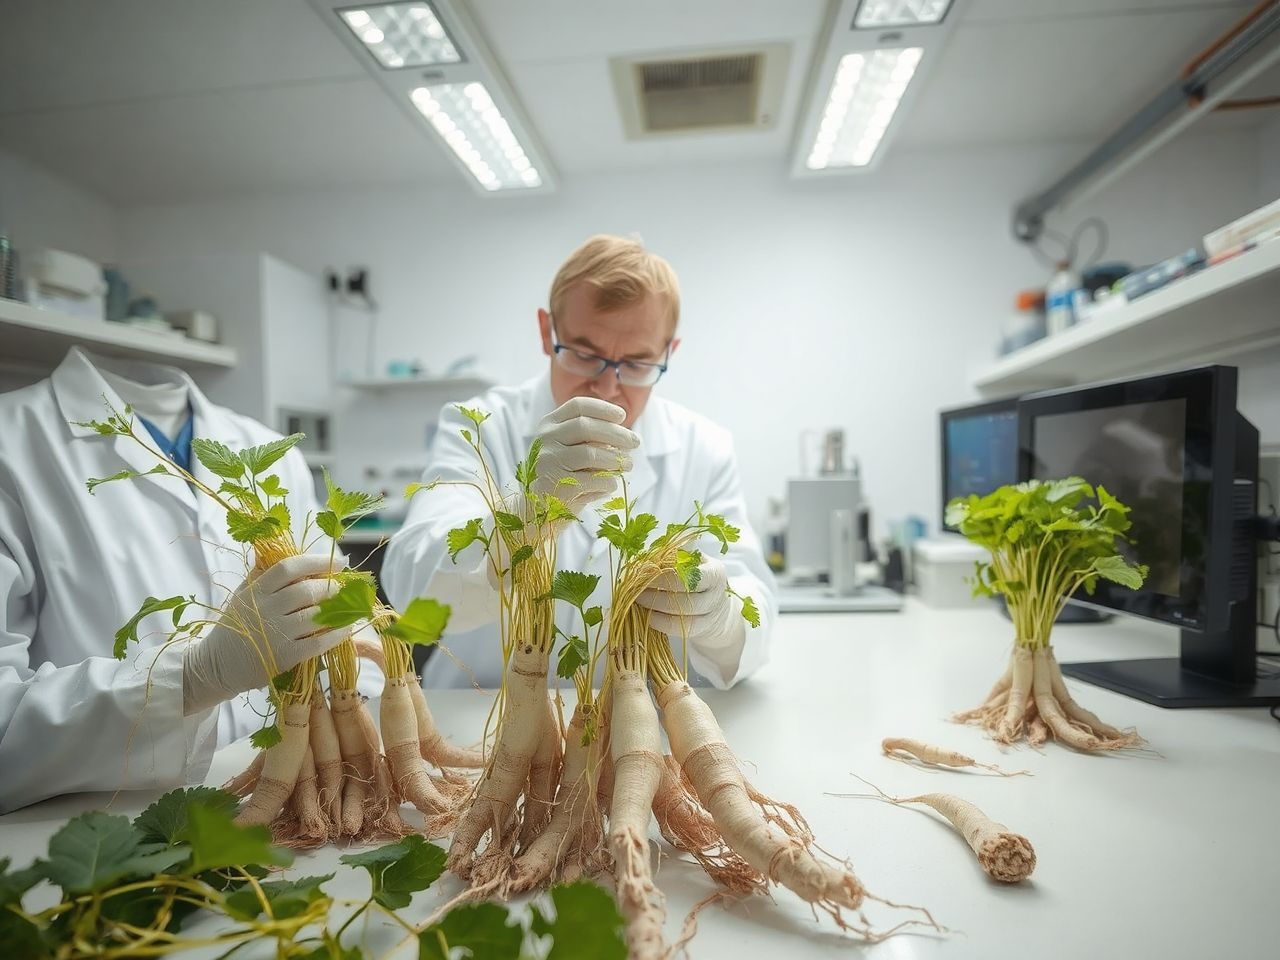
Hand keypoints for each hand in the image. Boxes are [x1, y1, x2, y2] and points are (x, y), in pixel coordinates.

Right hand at [183, 553, 349, 714]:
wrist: (218, 665)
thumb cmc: (236, 626)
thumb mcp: (243, 594)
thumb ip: (262, 574)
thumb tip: (282, 547)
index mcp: (256, 590)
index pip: (288, 568)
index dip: (316, 561)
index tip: (340, 561)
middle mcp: (265, 609)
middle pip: (306, 590)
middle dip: (331, 587)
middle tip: (342, 589)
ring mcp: (275, 633)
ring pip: (315, 615)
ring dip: (337, 609)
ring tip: (348, 606)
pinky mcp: (284, 656)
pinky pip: (318, 642)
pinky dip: (337, 634)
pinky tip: (347, 628)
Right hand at [530, 397, 638, 513]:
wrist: (539, 508)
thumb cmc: (562, 474)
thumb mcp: (571, 449)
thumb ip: (591, 438)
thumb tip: (625, 436)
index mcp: (548, 425)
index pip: (577, 407)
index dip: (603, 409)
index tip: (623, 416)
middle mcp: (545, 440)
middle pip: (585, 427)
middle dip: (616, 433)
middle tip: (635, 442)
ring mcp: (549, 462)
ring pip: (591, 454)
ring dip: (616, 460)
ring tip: (627, 465)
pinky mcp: (558, 486)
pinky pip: (594, 480)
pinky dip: (609, 482)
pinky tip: (610, 485)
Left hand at [636, 556, 743, 654]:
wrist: (718, 609)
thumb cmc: (699, 581)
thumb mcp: (694, 564)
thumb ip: (674, 559)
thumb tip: (643, 557)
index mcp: (715, 573)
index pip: (689, 574)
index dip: (663, 575)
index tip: (643, 571)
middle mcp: (716, 595)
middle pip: (683, 596)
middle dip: (655, 592)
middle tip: (635, 587)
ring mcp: (710, 615)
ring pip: (680, 615)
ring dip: (655, 608)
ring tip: (637, 600)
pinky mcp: (701, 631)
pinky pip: (678, 629)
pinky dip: (660, 623)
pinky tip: (647, 616)